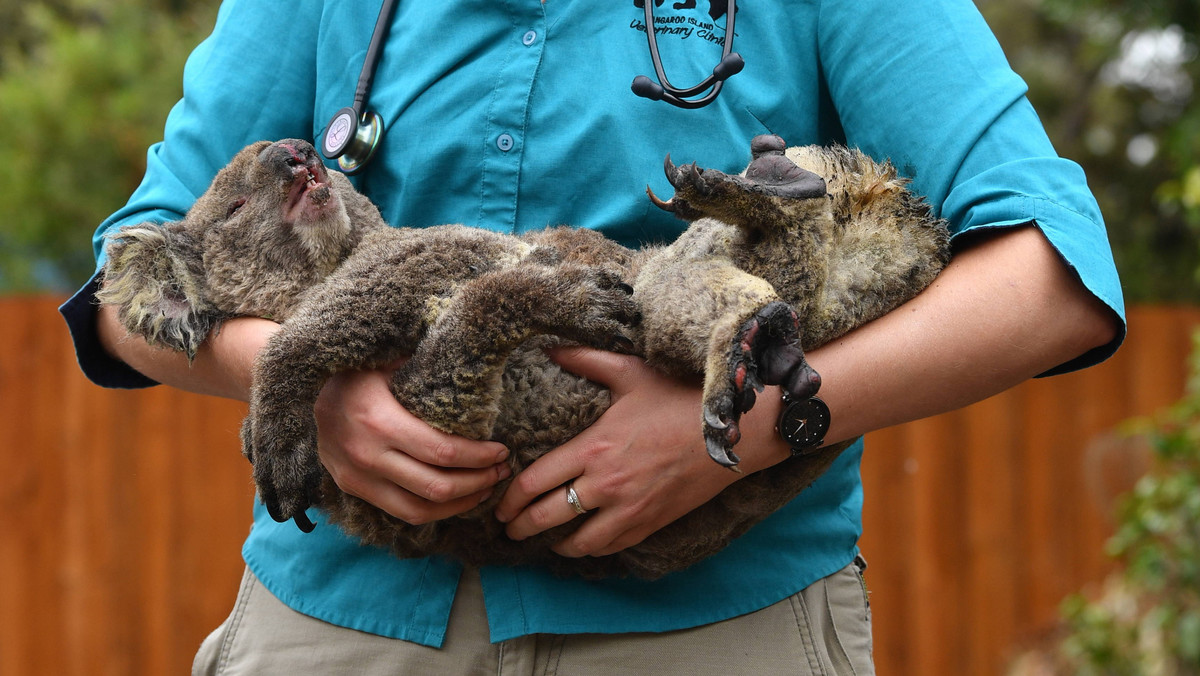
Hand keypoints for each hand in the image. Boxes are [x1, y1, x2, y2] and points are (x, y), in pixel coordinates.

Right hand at [314, 366, 511, 524]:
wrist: (295, 392)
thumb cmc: (352, 370)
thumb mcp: (386, 360)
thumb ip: (426, 365)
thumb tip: (474, 359)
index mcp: (380, 421)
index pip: (443, 452)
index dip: (480, 457)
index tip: (502, 450)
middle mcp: (368, 456)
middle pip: (438, 486)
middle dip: (479, 482)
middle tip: (502, 471)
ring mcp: (358, 478)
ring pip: (421, 509)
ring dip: (461, 503)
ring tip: (486, 488)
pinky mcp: (353, 489)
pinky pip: (402, 512)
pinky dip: (435, 511)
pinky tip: (456, 498)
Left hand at [494, 346, 790, 556]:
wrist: (733, 431)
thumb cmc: (679, 397)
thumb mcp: (630, 373)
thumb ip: (586, 360)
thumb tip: (550, 346)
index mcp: (593, 448)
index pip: (534, 483)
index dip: (509, 499)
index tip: (498, 504)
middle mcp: (606, 484)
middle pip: (547, 517)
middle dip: (520, 527)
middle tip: (507, 529)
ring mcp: (630, 508)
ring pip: (578, 541)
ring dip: (554, 543)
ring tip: (542, 540)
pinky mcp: (651, 522)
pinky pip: (610, 546)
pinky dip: (590, 548)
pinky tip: (582, 541)